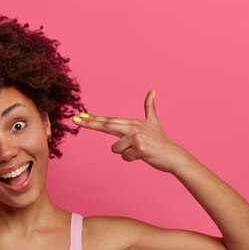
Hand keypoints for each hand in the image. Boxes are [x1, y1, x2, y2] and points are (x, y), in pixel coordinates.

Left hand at [73, 90, 189, 172]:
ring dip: (125, 153)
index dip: (93, 119)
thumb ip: (150, 107)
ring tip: (138, 151)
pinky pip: (125, 157)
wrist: (173, 155)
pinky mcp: (139, 149)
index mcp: (132, 122)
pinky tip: (142, 156)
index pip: (109, 120)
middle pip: (106, 125)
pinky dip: (132, 159)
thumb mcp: (154, 122)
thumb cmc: (160, 141)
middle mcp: (133, 127)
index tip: (79, 116)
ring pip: (116, 149)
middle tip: (75, 120)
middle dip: (90, 123)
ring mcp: (136, 137)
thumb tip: (152, 90)